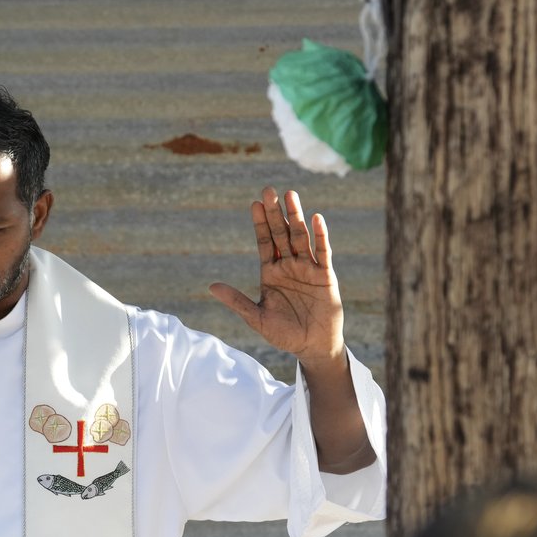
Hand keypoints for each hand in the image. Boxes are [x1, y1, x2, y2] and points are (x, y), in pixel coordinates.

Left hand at [209, 186, 344, 366]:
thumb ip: (237, 301)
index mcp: (270, 273)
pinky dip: (320, 236)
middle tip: (269, 190)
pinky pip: (322, 252)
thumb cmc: (283, 334)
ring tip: (290, 195)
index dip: (260, 224)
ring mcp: (307, 269)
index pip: (264, 243)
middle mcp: (289, 266)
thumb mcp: (256, 317)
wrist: (312, 346)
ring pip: (300, 237)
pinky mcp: (325, 276)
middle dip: (275, 213)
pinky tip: (316, 219)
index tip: (254, 204)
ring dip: (296, 217)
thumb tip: (211, 287)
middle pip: (281, 234)